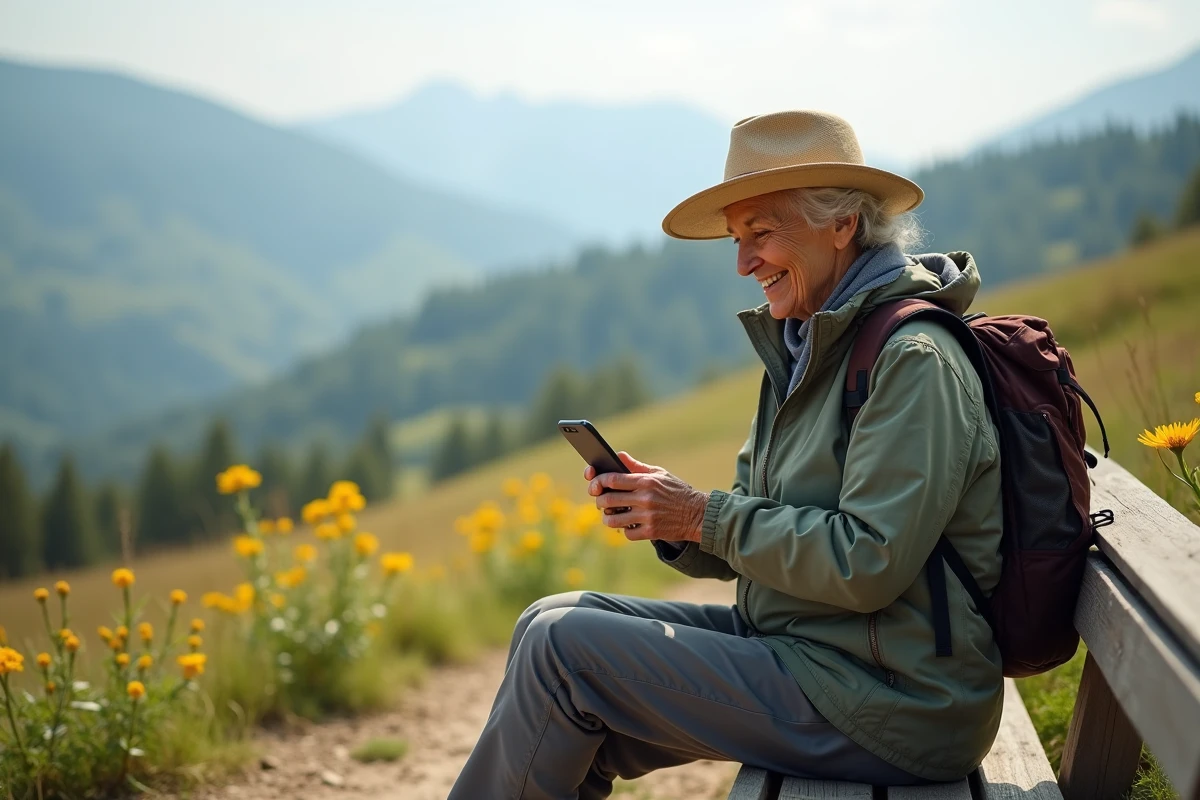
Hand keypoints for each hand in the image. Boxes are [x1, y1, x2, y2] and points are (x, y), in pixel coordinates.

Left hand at [583, 452, 708, 542]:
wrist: (698, 514)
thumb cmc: (677, 491)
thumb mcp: (660, 474)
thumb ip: (637, 467)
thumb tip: (618, 455)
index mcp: (646, 481)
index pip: (613, 479)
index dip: (599, 481)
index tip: (595, 483)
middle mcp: (645, 498)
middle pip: (608, 499)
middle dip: (599, 500)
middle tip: (600, 501)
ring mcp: (647, 516)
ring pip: (614, 519)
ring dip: (607, 518)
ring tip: (609, 515)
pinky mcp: (651, 532)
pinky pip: (627, 533)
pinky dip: (625, 530)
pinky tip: (628, 525)